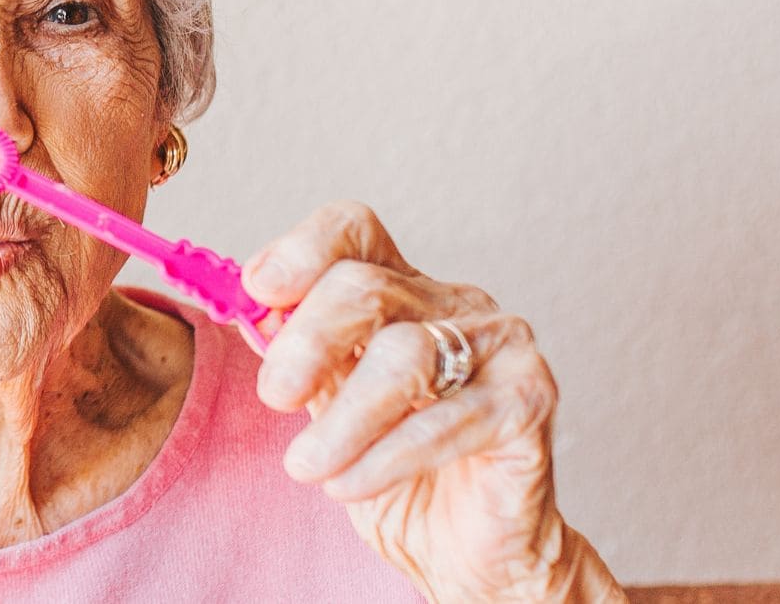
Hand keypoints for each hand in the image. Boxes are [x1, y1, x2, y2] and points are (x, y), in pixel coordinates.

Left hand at [242, 200, 619, 601]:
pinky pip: (448, 421)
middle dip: (307, 341)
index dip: (302, 250)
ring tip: (305, 465)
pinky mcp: (529, 403)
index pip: (354, 230)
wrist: (463, 547)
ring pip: (405, 353)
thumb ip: (298, 356)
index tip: (258, 291)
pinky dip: (385, 457)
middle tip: (275, 396)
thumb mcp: (328, 404)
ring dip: (343, 418)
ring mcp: (500, 348)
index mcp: (402, 290)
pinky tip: (347, 485)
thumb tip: (250, 315)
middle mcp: (455, 305)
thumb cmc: (392, 469)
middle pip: (367, 286)